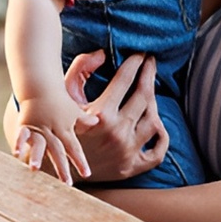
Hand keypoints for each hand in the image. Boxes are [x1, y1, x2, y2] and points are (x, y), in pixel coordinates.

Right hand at [15, 91, 98, 185]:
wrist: (42, 87)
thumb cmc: (60, 101)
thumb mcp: (74, 110)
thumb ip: (84, 119)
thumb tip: (98, 121)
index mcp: (64, 130)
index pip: (74, 148)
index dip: (80, 161)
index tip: (87, 174)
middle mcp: (52, 131)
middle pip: (58, 150)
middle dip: (62, 166)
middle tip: (66, 183)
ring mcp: (38, 129)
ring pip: (39, 144)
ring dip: (37, 155)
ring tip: (35, 169)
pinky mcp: (26, 125)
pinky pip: (22, 135)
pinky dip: (19, 143)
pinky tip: (17, 154)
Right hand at [65, 52, 169, 181]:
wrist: (58, 168)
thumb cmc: (63, 125)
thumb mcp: (65, 96)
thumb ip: (80, 69)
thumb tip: (102, 53)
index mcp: (101, 114)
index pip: (126, 79)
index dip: (136, 62)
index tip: (141, 53)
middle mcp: (117, 133)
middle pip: (144, 96)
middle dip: (149, 74)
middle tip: (150, 62)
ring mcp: (127, 152)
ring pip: (154, 120)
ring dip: (154, 102)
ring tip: (149, 90)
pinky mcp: (131, 168)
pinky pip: (158, 151)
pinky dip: (162, 136)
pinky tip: (156, 123)